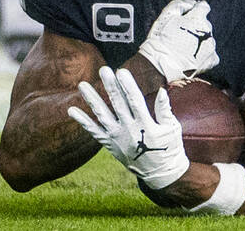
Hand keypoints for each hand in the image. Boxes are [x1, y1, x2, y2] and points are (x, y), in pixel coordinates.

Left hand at [68, 66, 189, 189]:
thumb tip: (161, 90)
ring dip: (91, 99)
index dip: (128, 86)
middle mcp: (129, 131)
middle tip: (103, 70)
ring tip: (82, 85)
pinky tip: (72, 110)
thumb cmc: (169, 148)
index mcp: (146, 125)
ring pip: (102, 116)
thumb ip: (164, 109)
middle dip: (110, 86)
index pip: (135, 101)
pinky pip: (94, 132)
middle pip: (117, 104)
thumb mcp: (172, 128)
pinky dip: (83, 121)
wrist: (160, 175)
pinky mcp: (110, 145)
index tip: (121, 71)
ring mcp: (118, 139)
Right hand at [138, 0, 218, 82]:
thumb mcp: (166, 15)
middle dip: (195, 27)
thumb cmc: (161, 40)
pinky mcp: (211, 60)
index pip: (204, 7)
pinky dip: (203, 53)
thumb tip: (192, 4)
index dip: (194, 10)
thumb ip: (181, 4)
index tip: (188, 16)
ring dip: (198, 40)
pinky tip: (192, 56)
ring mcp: (211, 46)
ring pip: (207, 38)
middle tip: (180, 35)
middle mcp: (208, 31)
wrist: (161, 66)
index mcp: (198, 18)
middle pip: (204, 24)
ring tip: (184, 47)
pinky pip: (210, 53)